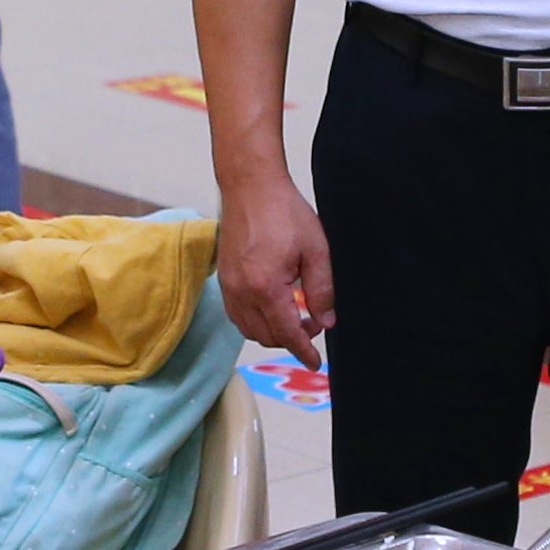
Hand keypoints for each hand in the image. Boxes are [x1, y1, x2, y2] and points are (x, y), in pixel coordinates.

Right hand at [213, 172, 333, 364]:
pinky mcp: (223, 279)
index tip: (316, 363)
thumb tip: (326, 321)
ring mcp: (229, 287)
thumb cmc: (284, 212)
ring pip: (249, 330)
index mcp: (266, 287)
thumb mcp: (316, 250)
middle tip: (314, 325)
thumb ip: (322, 290)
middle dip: (291, 340)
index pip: (287, 334)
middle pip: (266, 337)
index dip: (304, 351)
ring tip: (296, 317)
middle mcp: (242, 293)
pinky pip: (238, 315)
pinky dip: (256, 322)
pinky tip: (273, 308)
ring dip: (272, 332)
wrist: (250, 186)